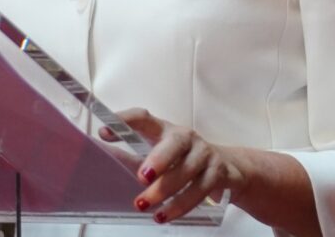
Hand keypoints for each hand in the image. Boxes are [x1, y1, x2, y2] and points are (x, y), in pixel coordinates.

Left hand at [101, 108, 320, 234]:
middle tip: (141, 178)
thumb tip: (104, 160)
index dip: (124, 121)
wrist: (231, 168)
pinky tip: (165, 215)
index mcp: (165, 129)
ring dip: (165, 192)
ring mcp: (205, 154)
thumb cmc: (184, 160)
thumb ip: (135, 158)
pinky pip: (200, 190)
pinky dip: (180, 206)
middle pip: (174, 144)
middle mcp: (187, 137)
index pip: (144, 118)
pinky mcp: (219, 173)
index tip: (105, 132)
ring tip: (144, 206)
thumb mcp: (161, 155)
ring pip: (187, 172)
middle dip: (158, 160)